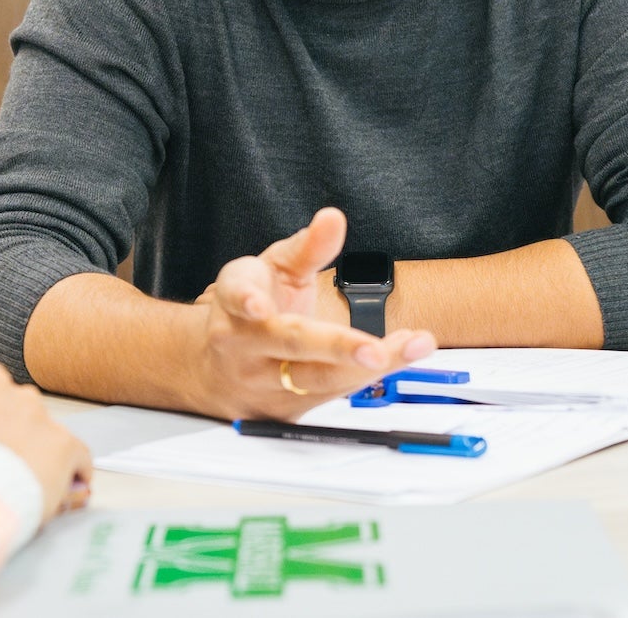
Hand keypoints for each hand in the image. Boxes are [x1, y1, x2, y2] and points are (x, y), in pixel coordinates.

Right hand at [190, 208, 434, 420]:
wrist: (214, 371)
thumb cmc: (251, 309)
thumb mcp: (272, 268)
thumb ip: (306, 247)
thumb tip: (333, 218)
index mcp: (234, 300)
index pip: (237, 295)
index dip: (247, 300)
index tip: (259, 306)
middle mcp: (243, 345)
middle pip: (290, 345)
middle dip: (337, 346)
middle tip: (377, 350)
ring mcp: (262, 383)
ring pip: (317, 379)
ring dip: (368, 366)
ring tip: (413, 345)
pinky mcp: (283, 410)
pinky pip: (331, 395)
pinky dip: (368, 376)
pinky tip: (401, 356)